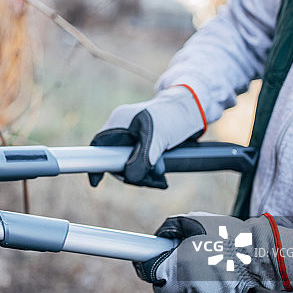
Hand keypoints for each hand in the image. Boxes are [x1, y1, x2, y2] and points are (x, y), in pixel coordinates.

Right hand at [89, 85, 205, 187]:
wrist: (195, 110)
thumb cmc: (174, 115)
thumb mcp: (157, 137)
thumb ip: (142, 159)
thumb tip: (131, 178)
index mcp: (119, 122)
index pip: (99, 145)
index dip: (96, 164)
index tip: (96, 182)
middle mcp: (124, 130)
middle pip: (116, 159)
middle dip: (132, 173)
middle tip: (150, 180)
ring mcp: (135, 138)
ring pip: (130, 164)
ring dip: (145, 174)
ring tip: (161, 178)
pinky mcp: (146, 145)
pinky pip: (141, 164)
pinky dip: (150, 172)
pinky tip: (161, 176)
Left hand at [134, 213, 292, 292]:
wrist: (258, 250)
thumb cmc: (224, 233)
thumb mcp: (192, 220)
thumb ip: (170, 228)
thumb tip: (159, 236)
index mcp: (178, 267)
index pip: (154, 281)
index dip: (150, 272)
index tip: (149, 265)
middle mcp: (190, 285)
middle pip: (172, 285)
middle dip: (174, 272)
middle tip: (185, 256)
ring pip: (191, 287)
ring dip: (194, 275)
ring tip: (209, 256)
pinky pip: (208, 289)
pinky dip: (210, 279)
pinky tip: (220, 265)